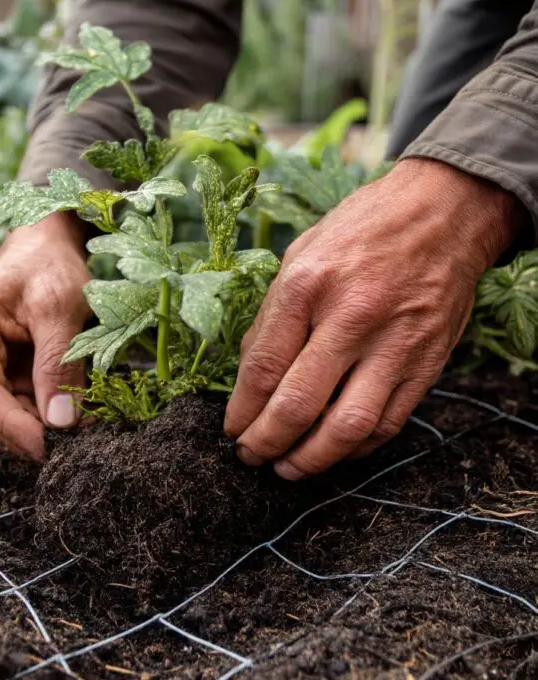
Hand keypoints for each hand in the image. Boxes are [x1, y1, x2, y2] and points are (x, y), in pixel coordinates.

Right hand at [0, 213, 90, 461]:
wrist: (46, 249)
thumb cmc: (48, 266)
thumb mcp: (60, 307)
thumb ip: (58, 363)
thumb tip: (61, 422)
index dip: (14, 427)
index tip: (51, 448)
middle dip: (29, 433)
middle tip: (77, 445)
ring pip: (1, 419)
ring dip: (39, 429)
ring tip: (82, 429)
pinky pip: (15, 410)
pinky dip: (43, 419)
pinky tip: (73, 418)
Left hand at [225, 158, 525, 478]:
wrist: (446, 211)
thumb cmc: (364, 229)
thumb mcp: (302, 253)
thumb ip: (275, 314)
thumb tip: (250, 377)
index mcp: (309, 285)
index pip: (263, 368)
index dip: (241, 411)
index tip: (232, 430)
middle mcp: (351, 316)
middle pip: (298, 405)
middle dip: (266, 442)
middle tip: (251, 456)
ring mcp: (394, 343)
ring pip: (346, 428)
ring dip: (311, 460)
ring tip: (289, 468)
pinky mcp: (427, 362)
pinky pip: (388, 423)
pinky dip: (357, 448)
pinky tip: (334, 450)